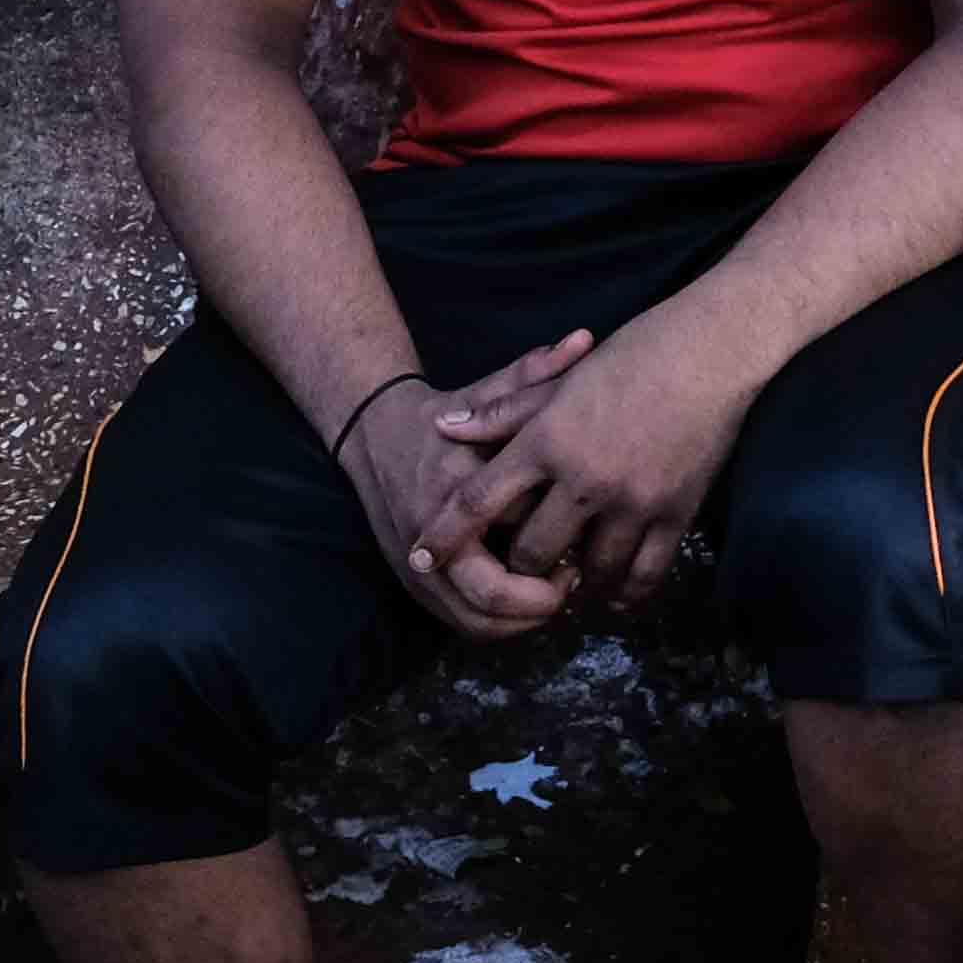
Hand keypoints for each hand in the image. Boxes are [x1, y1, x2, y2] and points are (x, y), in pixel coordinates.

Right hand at [337, 332, 593, 638]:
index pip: (514, 529)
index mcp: (456, 484)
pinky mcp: (414, 580)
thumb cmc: (443, 414)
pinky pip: (462, 623)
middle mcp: (432, 531)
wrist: (373, 434)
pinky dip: (501, 624)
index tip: (590, 538)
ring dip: (524, 620)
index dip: (558, 543)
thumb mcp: (486, 392)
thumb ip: (534, 373)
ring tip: (556, 591)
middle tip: (575, 579)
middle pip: (491, 596)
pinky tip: (528, 599)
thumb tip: (586, 339)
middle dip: (542, 601)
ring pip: (477, 622)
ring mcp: (417, 562)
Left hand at [411, 317, 756, 626]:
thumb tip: (445, 428)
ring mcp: (631, 501)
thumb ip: (502, 411)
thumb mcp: (561, 381)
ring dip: (573, 583)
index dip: (447, 535)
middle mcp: (583, 478)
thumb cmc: (633, 356)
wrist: (711, 353)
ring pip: (589, 570)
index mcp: (548, 441)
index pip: (480, 501)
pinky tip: (613, 597)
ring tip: (567, 583)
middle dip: (518, 567)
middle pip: (531, 550)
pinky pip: (644, 573)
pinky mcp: (674, 513)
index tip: (423, 559)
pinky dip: (623, 593)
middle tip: (518, 570)